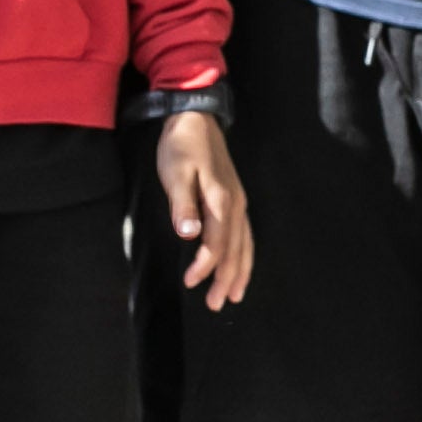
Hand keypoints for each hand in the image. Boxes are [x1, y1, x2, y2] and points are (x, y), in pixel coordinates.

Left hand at [157, 110, 252, 308]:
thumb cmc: (182, 145)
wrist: (196, 117)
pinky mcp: (236, 199)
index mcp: (220, 199)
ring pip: (245, 244)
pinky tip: (240, 266)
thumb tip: (189, 233)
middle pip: (235, 249)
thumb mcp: (175, 172)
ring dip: (239, 271)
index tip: (191, 282)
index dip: (205, 266)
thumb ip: (182, 204)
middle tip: (217, 305)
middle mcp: (235, 204)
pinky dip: (244, 255)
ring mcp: (239, 202)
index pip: (215, 243)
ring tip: (233, 296)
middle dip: (226, 278)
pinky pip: (245, 234)